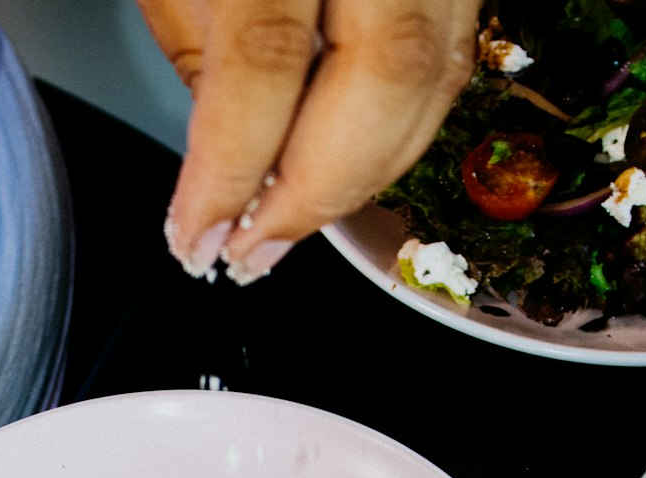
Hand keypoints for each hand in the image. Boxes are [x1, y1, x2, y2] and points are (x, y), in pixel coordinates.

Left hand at [136, 0, 480, 283]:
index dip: (231, 170)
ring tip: (289, 225)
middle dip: (313, 194)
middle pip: (387, 74)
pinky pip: (449, 61)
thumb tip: (229, 172)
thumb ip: (203, 57)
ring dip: (359, 177)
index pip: (269, 57)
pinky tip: (345, 169)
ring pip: (431, 78)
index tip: (196, 239)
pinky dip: (396, 135)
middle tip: (251, 252)